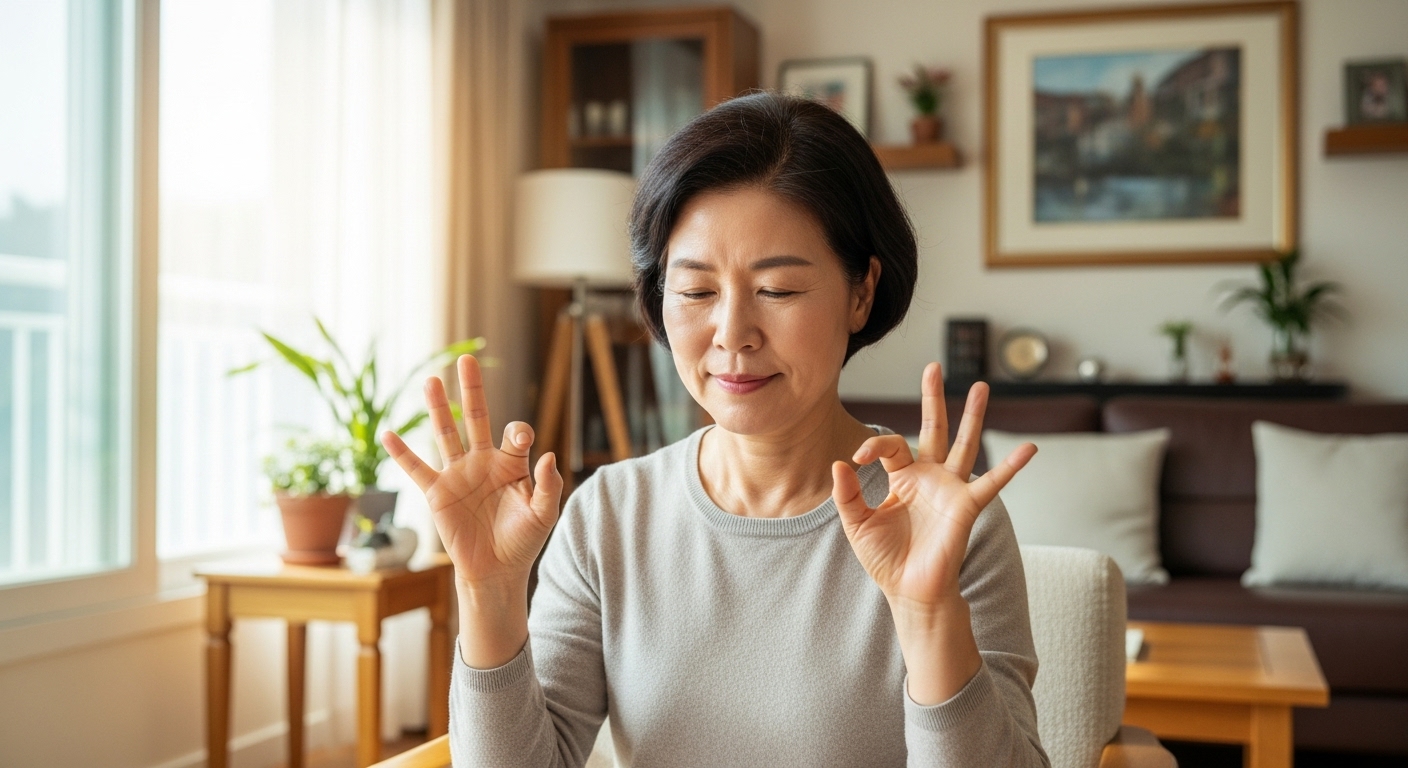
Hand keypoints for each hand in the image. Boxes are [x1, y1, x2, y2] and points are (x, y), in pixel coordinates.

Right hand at [382, 355, 562, 590]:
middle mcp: (484, 462)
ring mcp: (459, 475)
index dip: (517, 431)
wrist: (497, 570)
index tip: (519, 437)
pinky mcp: (438, 493)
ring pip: (446, 434)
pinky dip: (402, 453)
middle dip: (472, 390)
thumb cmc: (523, 541)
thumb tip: (547, 454)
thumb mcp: (544, 513)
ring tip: (431, 381)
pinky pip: (417, 469)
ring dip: (438, 409)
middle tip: (467, 360)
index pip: (514, 433)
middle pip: (477, 418)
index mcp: (512, 463)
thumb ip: (548, 484)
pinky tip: (388, 434)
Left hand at [831, 362, 1035, 612]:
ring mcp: (951, 489)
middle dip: (933, 399)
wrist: (909, 591)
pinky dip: (1012, 466)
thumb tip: (841, 463)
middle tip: (934, 366)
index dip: (874, 445)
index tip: (858, 458)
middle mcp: (930, 477)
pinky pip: (993, 482)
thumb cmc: (885, 558)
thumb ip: (848, 494)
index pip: (890, 446)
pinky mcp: (966, 506)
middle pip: (933, 429)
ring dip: (972, 415)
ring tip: (981, 386)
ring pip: (964, 444)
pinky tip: (1030, 448)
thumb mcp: (857, 523)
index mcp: (903, 478)